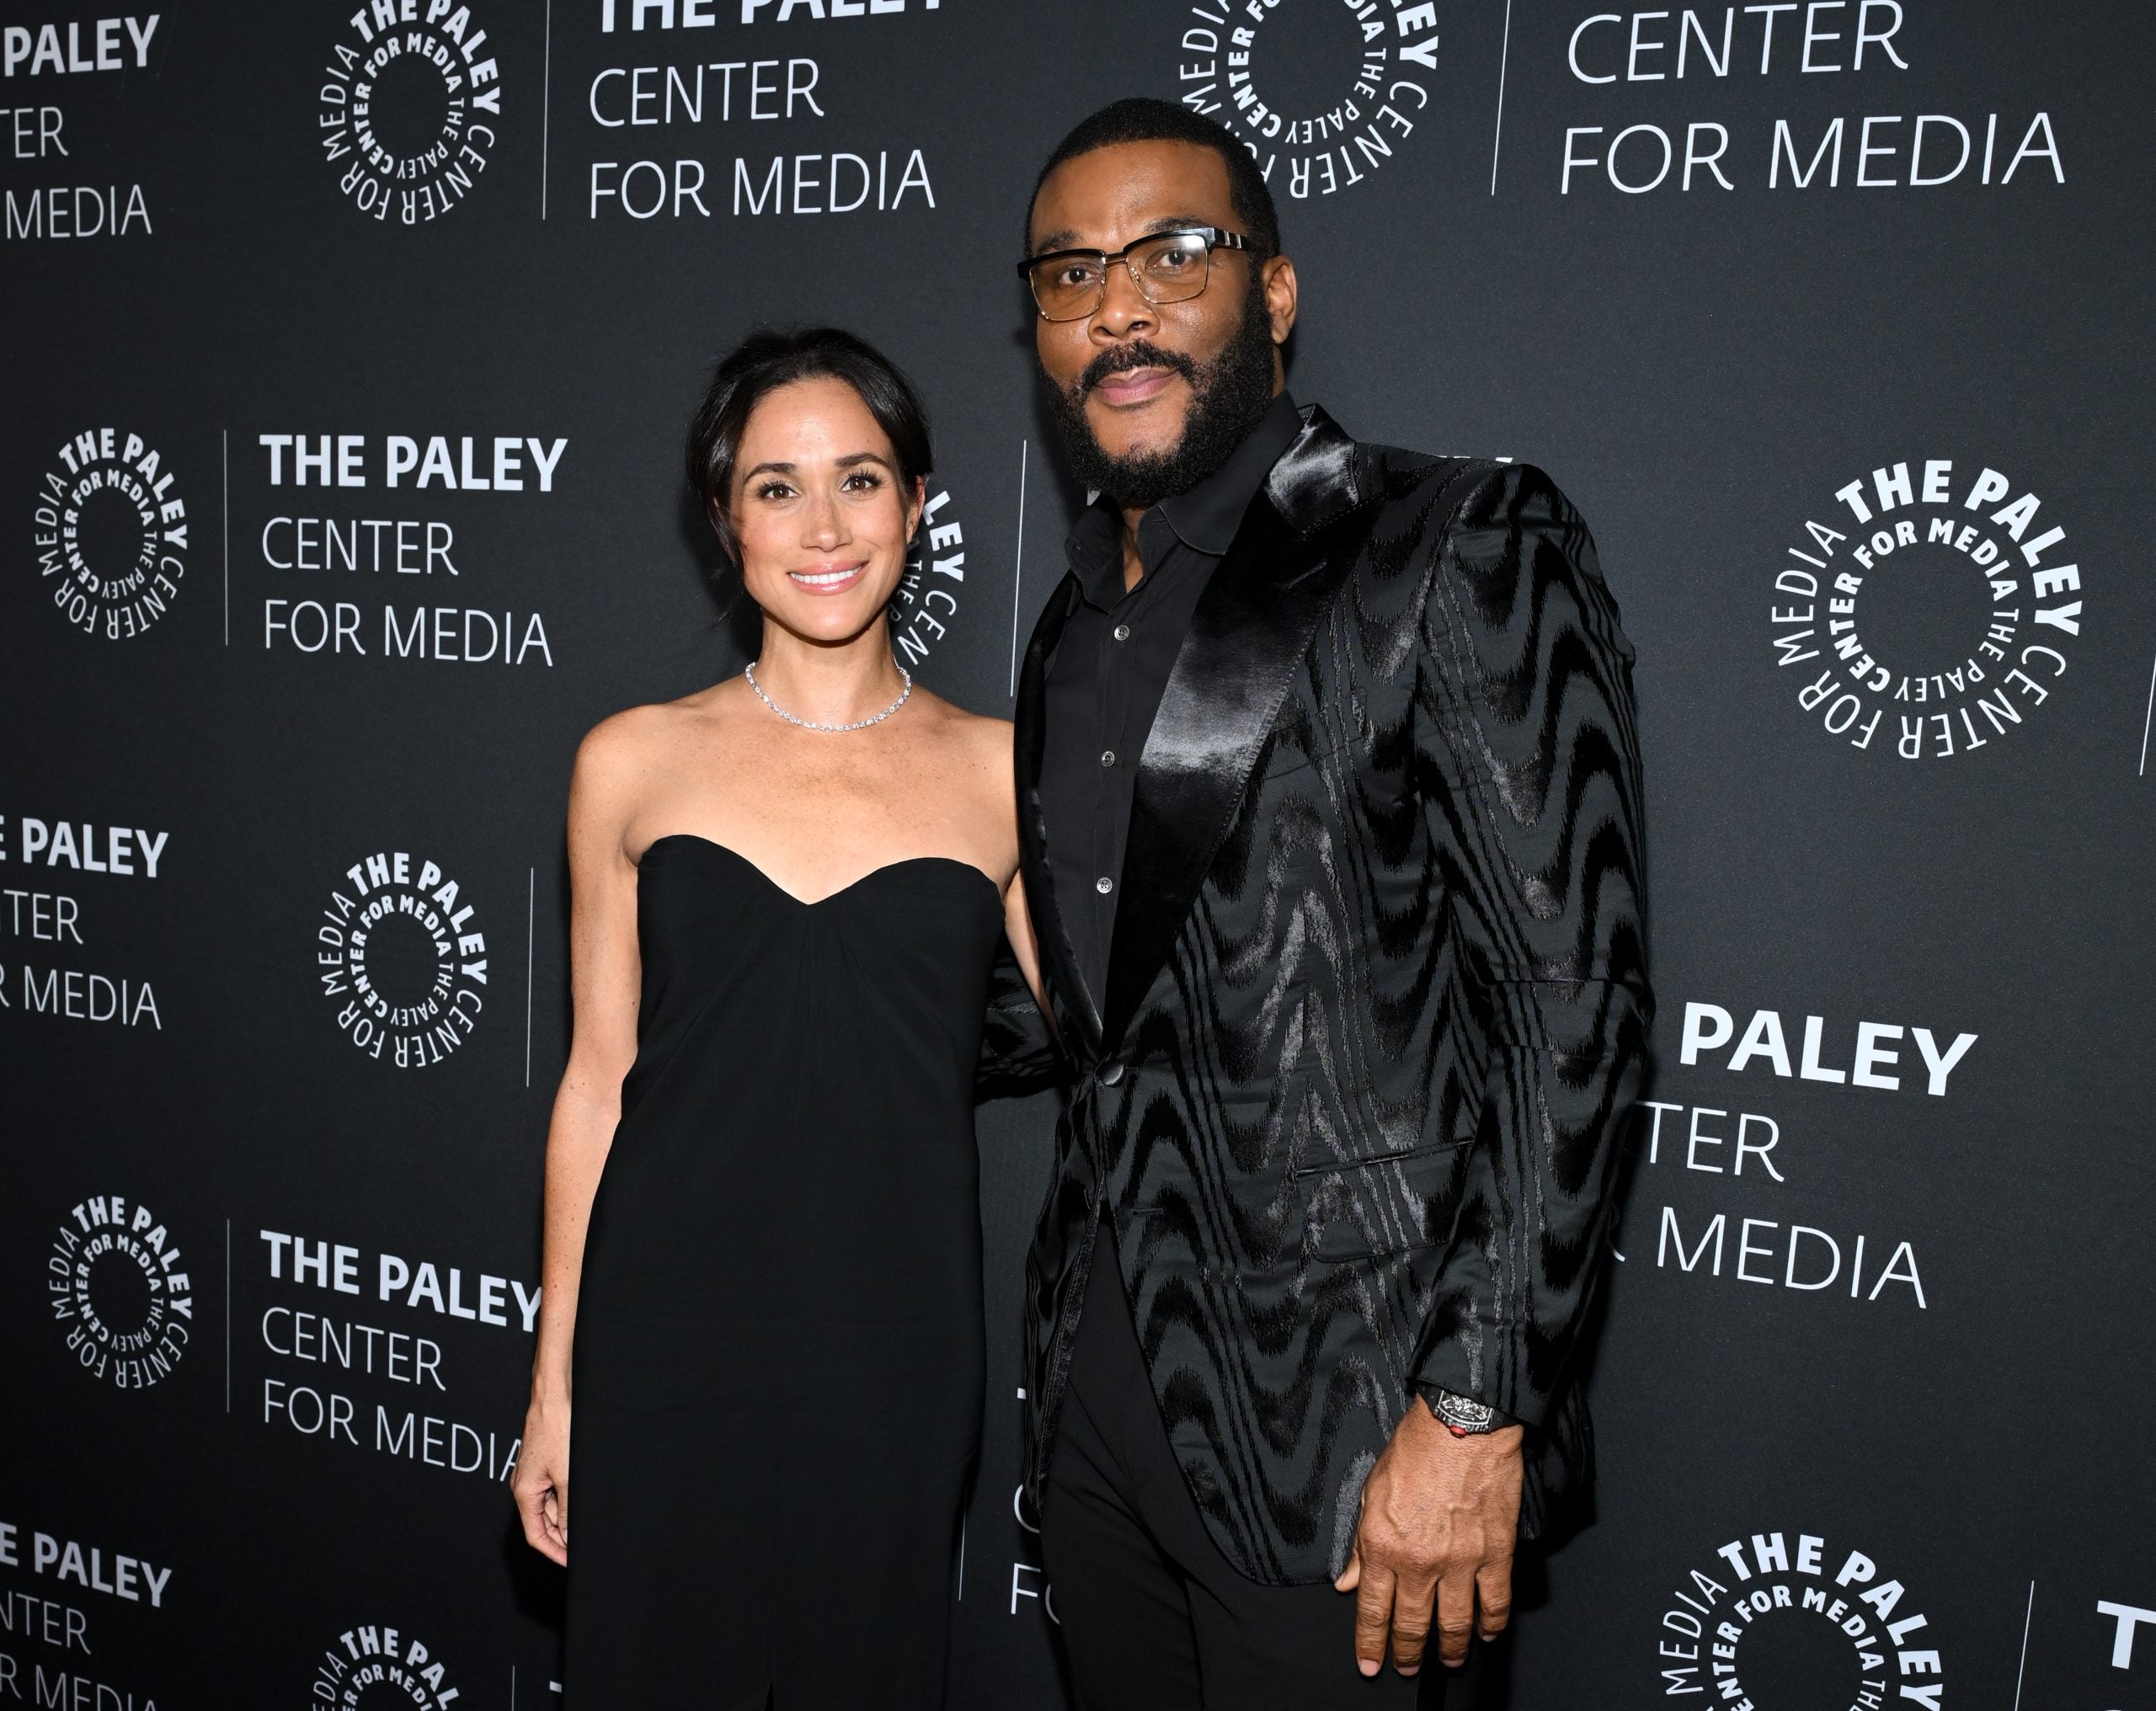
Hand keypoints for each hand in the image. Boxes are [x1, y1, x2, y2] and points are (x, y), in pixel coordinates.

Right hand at [512, 1391, 570, 1564]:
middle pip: (542, 1523)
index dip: (552, 1551)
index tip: (569, 1562)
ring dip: (565, 1518)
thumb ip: (566, 1509)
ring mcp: (533, 1475)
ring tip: (586, 1528)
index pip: (535, 1535)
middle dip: (561, 1536)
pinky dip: (566, 1500)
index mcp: (523, 1493)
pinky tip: (581, 1503)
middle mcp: (524, 1486)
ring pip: (549, 1506)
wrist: (554, 1398)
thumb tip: (567, 1535)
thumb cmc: (556, 1431)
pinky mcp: (543, 1464)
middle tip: (582, 1548)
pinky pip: (554, 1490)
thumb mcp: (566, 1476)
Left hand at [1333, 1402, 1523, 1675]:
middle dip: (1406, 1653)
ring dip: (1450, 1649)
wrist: (1461, 1424)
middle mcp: (1419, 1560)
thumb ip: (1361, 1545)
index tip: (1369, 1664)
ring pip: (1454, 1623)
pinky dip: (1491, 1624)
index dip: (1370, 1644)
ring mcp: (1460, 1561)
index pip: (1373, 1609)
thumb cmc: (1414, 1450)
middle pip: (1412, 1624)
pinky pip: (1495, 1602)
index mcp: (1383, 1544)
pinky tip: (1486, 1634)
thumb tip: (1348, 1582)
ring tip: (1448, 1661)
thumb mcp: (1371, 1492)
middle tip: (1405, 1668)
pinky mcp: (1495, 1553)